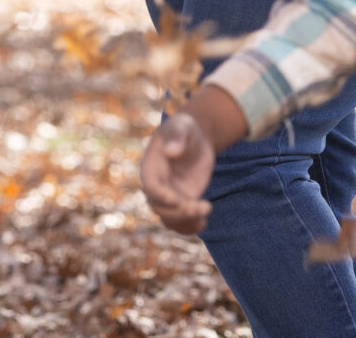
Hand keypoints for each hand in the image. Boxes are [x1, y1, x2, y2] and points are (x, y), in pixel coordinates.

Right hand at [141, 112, 216, 233]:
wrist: (194, 140)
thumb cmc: (184, 129)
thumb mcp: (182, 128)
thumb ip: (176, 138)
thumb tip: (172, 152)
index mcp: (150, 167)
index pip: (151, 187)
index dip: (161, 195)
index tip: (176, 200)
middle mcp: (156, 186)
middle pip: (160, 208)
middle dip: (180, 212)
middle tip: (205, 206)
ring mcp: (168, 197)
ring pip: (170, 219)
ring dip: (186, 222)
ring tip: (204, 217)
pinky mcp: (180, 203)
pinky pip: (179, 222)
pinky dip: (189, 227)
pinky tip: (203, 223)